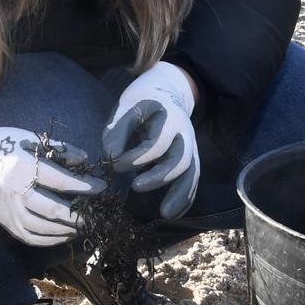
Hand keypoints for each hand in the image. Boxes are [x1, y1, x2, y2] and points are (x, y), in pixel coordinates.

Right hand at [0, 128, 103, 245]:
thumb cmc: (2, 146)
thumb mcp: (29, 140)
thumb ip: (58, 150)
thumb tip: (84, 160)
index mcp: (24, 168)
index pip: (61, 182)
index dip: (85, 186)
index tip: (102, 187)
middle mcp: (16, 193)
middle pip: (53, 210)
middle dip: (79, 215)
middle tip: (96, 214)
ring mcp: (10, 211)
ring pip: (43, 228)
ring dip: (67, 230)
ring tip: (84, 225)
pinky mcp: (6, 223)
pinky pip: (32, 238)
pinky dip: (51, 240)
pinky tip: (65, 234)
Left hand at [103, 63, 199, 219]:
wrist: (167, 90)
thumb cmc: (141, 101)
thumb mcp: (124, 106)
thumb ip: (116, 131)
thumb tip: (111, 157)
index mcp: (169, 117)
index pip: (156, 144)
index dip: (135, 158)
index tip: (114, 164)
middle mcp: (185, 132)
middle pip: (180, 159)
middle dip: (159, 177)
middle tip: (135, 187)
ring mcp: (190, 145)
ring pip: (191, 172)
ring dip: (180, 194)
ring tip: (165, 214)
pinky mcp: (190, 157)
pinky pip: (193, 178)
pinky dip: (186, 197)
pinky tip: (174, 213)